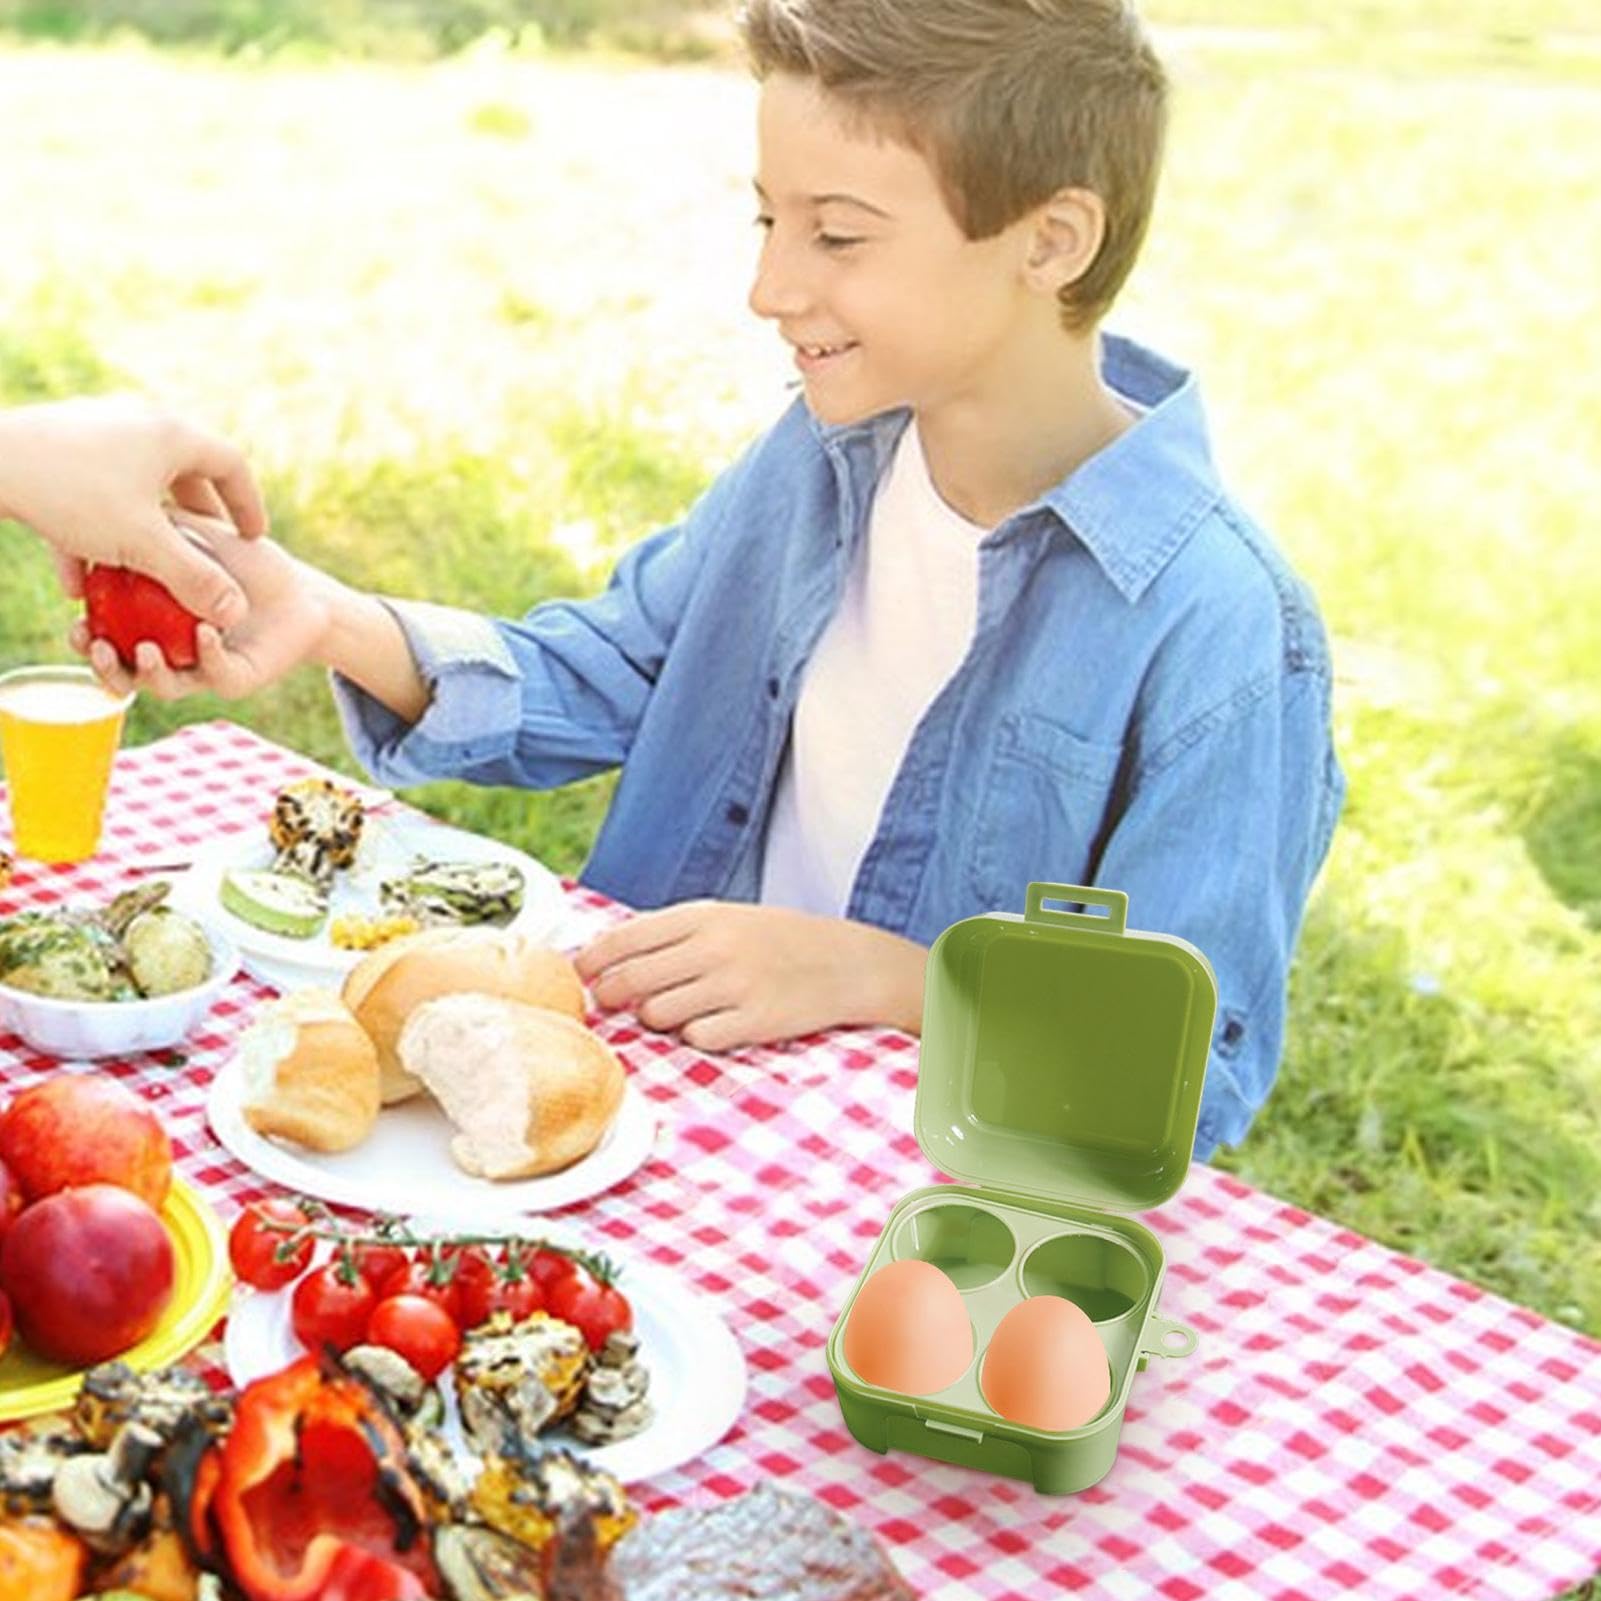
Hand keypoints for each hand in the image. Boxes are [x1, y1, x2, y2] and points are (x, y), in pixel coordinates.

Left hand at [0, 396, 267, 627]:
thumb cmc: (73, 494)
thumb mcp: (143, 545)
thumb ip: (195, 579)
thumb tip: (236, 612)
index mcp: (172, 434)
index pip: (232, 465)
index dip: (248, 505)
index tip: (252, 538)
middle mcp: (139, 421)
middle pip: (184, 472)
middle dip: (193, 521)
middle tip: (204, 553)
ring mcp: (95, 429)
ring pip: (134, 485)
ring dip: (139, 533)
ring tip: (139, 573)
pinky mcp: (58, 444)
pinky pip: (92, 489)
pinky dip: (94, 531)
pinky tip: (79, 578)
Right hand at [71, 513, 332, 700]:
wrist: (300, 587)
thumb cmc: (242, 560)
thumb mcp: (193, 532)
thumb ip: (155, 524)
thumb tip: (113, 508)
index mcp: (147, 626)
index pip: (104, 639)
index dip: (85, 638)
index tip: (76, 622)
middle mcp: (169, 655)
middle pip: (124, 674)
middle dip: (106, 668)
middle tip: (98, 647)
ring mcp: (202, 670)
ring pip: (165, 686)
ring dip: (150, 673)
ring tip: (145, 651)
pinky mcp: (237, 680)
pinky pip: (217, 674)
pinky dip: (209, 655)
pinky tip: (206, 633)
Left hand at [575, 900, 926, 1051]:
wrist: (845, 963)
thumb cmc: (777, 940)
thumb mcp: (726, 919)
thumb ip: (672, 934)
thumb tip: (608, 958)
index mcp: (704, 917)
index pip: (625, 938)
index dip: (592, 960)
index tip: (581, 973)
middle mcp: (714, 949)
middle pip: (631, 981)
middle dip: (612, 996)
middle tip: (611, 1002)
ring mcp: (733, 987)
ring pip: (657, 1014)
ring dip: (657, 1018)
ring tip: (680, 1009)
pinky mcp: (752, 1023)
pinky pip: (694, 1039)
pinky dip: (696, 1036)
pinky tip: (715, 1023)